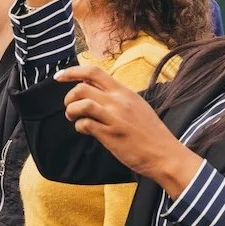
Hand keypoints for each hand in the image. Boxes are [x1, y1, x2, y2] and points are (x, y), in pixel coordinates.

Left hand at [57, 64, 202, 194]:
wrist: (165, 154)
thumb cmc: (151, 133)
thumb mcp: (137, 106)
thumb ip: (118, 98)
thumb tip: (95, 93)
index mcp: (125, 92)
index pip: (94, 72)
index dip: (73, 71)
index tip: (59, 76)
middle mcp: (119, 101)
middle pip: (83, 87)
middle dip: (69, 96)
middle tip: (69, 107)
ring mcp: (115, 117)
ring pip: (81, 103)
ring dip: (71, 110)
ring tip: (73, 118)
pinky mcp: (111, 135)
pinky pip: (85, 124)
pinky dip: (79, 126)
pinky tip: (84, 130)